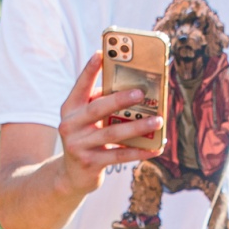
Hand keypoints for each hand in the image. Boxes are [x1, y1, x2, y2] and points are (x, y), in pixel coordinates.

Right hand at [56, 53, 164, 191]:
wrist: (71, 175)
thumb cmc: (86, 139)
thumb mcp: (86, 120)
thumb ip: (101, 104)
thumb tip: (134, 91)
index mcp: (70, 109)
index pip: (80, 85)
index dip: (89, 69)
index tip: (101, 52)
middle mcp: (70, 125)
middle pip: (98, 108)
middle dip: (120, 99)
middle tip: (141, 92)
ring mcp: (78, 145)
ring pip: (112, 134)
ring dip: (138, 126)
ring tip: (158, 121)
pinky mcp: (89, 163)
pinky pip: (119, 156)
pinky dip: (139, 151)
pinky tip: (155, 148)